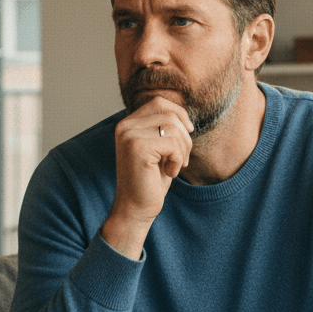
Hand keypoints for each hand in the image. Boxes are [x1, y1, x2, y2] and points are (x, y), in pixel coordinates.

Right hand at [101, 97, 192, 259]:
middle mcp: (124, 126)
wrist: (136, 208)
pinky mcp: (137, 148)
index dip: (179, 114)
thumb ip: (163, 129)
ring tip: (175, 166)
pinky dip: (178, 160)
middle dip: (184, 136)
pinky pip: (173, 144)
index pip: (159, 103)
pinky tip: (169, 172)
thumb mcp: (159, 149)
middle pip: (169, 114)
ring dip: (183, 149)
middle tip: (181, 158)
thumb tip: (184, 115)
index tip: (188, 132)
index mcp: (127, 124)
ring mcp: (129, 136)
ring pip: (173, 127)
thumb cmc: (150, 180)